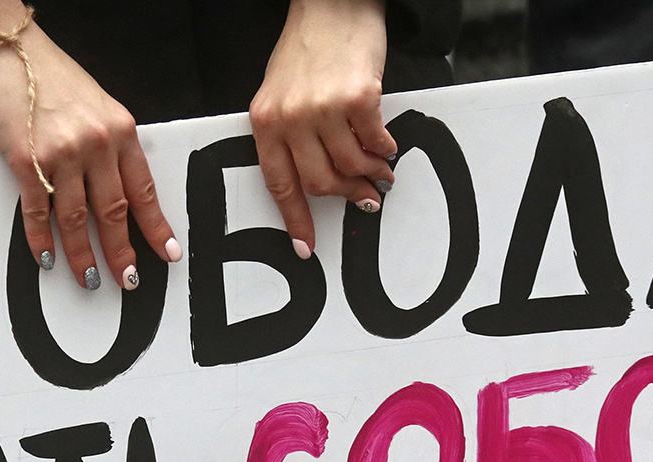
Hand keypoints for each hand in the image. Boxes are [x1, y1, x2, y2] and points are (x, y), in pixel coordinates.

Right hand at [0, 0, 179, 290]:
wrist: (7, 49)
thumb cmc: (51, 76)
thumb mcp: (97, 106)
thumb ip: (110, 145)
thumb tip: (117, 189)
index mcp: (120, 130)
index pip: (143, 189)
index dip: (156, 226)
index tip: (167, 253)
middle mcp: (96, 144)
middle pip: (114, 211)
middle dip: (122, 252)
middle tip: (128, 280)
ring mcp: (61, 153)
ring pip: (78, 218)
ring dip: (83, 254)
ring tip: (90, 278)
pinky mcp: (25, 159)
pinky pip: (38, 211)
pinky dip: (42, 238)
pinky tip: (47, 257)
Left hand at [249, 0, 394, 258]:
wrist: (333, 4)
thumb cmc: (307, 47)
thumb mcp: (280, 93)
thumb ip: (289, 135)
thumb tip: (313, 180)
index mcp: (265, 120)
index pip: (278, 183)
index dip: (295, 219)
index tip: (305, 246)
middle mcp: (291, 117)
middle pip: (319, 182)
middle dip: (345, 196)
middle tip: (364, 199)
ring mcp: (324, 108)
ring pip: (350, 166)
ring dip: (371, 175)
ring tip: (382, 173)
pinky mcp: (358, 97)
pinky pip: (375, 142)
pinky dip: (385, 149)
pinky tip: (387, 146)